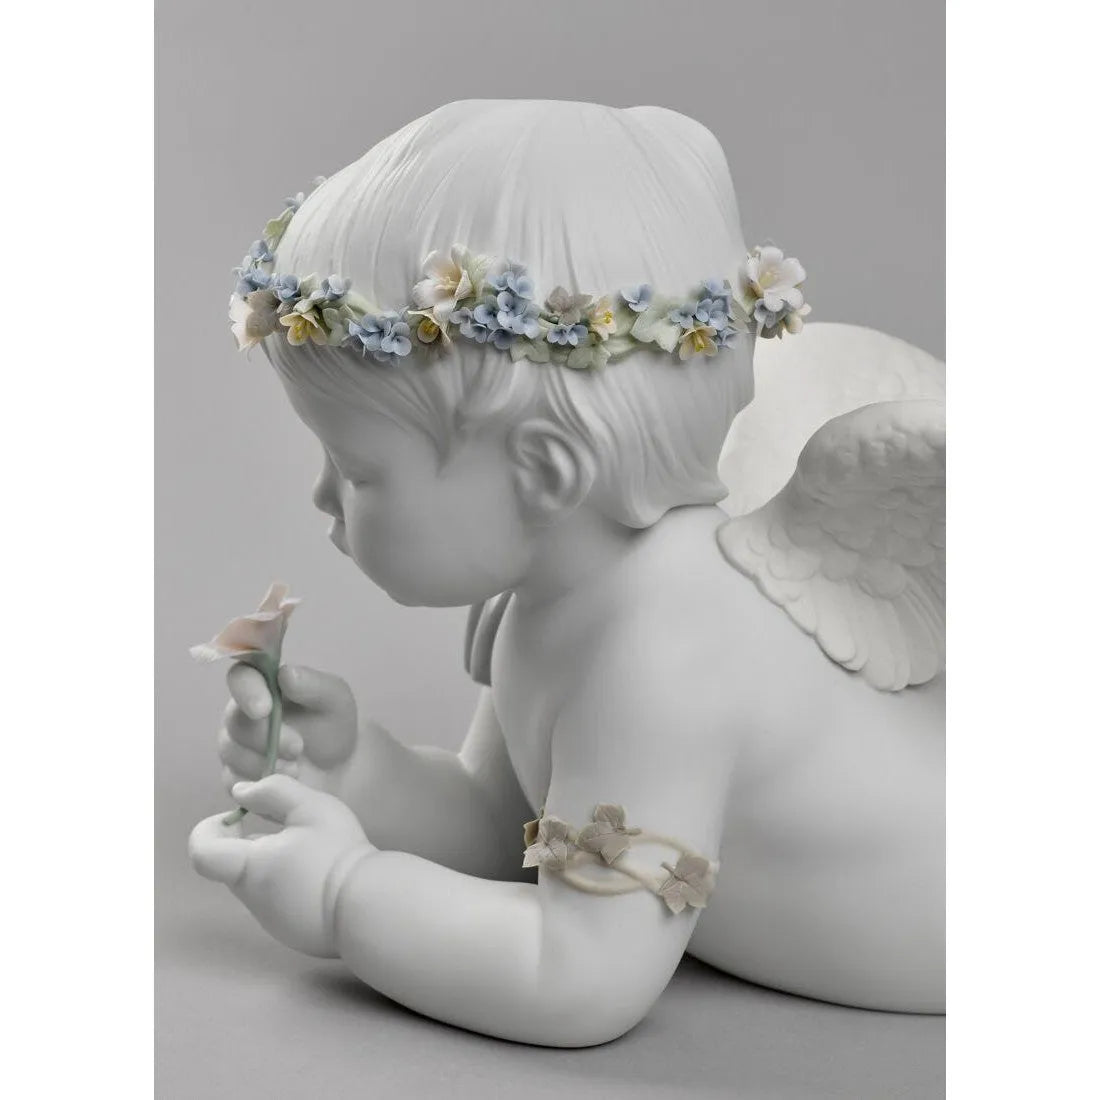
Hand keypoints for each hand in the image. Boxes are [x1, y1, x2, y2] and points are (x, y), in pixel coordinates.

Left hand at [189, 775, 372, 956]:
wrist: (371, 906)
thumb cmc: (338, 852)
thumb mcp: (310, 807)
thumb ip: (272, 792)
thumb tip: (241, 793)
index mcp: (249, 868)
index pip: (201, 853)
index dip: (209, 829)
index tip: (240, 818)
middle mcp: (252, 899)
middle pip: (232, 866)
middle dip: (250, 843)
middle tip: (288, 829)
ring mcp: (271, 920)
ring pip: (256, 884)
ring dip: (271, 864)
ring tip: (311, 852)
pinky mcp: (290, 932)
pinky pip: (277, 902)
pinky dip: (288, 885)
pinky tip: (320, 877)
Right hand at [219, 663, 357, 795]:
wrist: (340, 767)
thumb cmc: (333, 725)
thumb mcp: (334, 700)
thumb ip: (312, 685)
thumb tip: (285, 673)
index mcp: (264, 685)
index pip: (241, 677)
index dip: (247, 692)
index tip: (265, 709)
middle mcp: (243, 713)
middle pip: (234, 721)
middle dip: (264, 737)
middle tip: (298, 747)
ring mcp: (235, 746)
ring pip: (231, 752)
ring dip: (263, 762)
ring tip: (296, 768)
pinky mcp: (235, 776)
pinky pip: (233, 781)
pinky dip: (258, 785)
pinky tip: (283, 783)